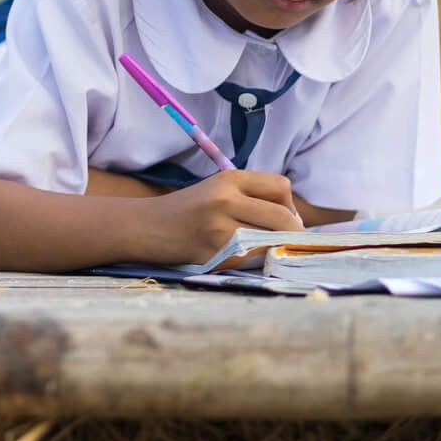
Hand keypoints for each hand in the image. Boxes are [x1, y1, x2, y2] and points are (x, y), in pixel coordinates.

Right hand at [143, 170, 303, 263]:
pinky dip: (254, 261)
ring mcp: (219, 229)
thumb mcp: (217, 190)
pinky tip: (241, 258)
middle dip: (293, 233)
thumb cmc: (186, 210)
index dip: (291, 205)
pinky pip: (251, 261)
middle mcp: (225, 200)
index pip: (281, 187)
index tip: (287, 219)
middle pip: (282, 217)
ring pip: (270, 241)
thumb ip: (252, 197)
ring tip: (261, 249)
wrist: (146, 228)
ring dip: (274, 248)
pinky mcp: (214, 255)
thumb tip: (295, 222)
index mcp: (228, 179)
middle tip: (291, 242)